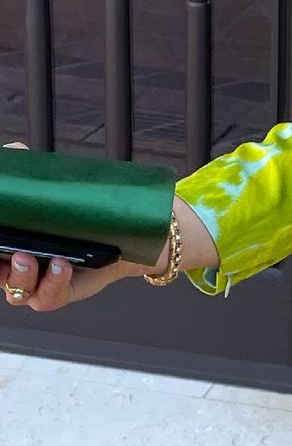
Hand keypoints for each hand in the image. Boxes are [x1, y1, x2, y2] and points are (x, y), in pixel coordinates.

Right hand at [1, 141, 149, 311]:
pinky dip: (53, 281)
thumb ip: (31, 175)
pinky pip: (49, 295)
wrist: (125, 237)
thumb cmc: (82, 216)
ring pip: (16, 289)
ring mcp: (38, 282)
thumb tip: (13, 149)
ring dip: (20, 274)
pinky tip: (61, 264)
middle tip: (8, 249)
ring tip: (30, 257)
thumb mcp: (56, 193)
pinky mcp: (60, 292)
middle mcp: (18, 267)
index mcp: (11, 244)